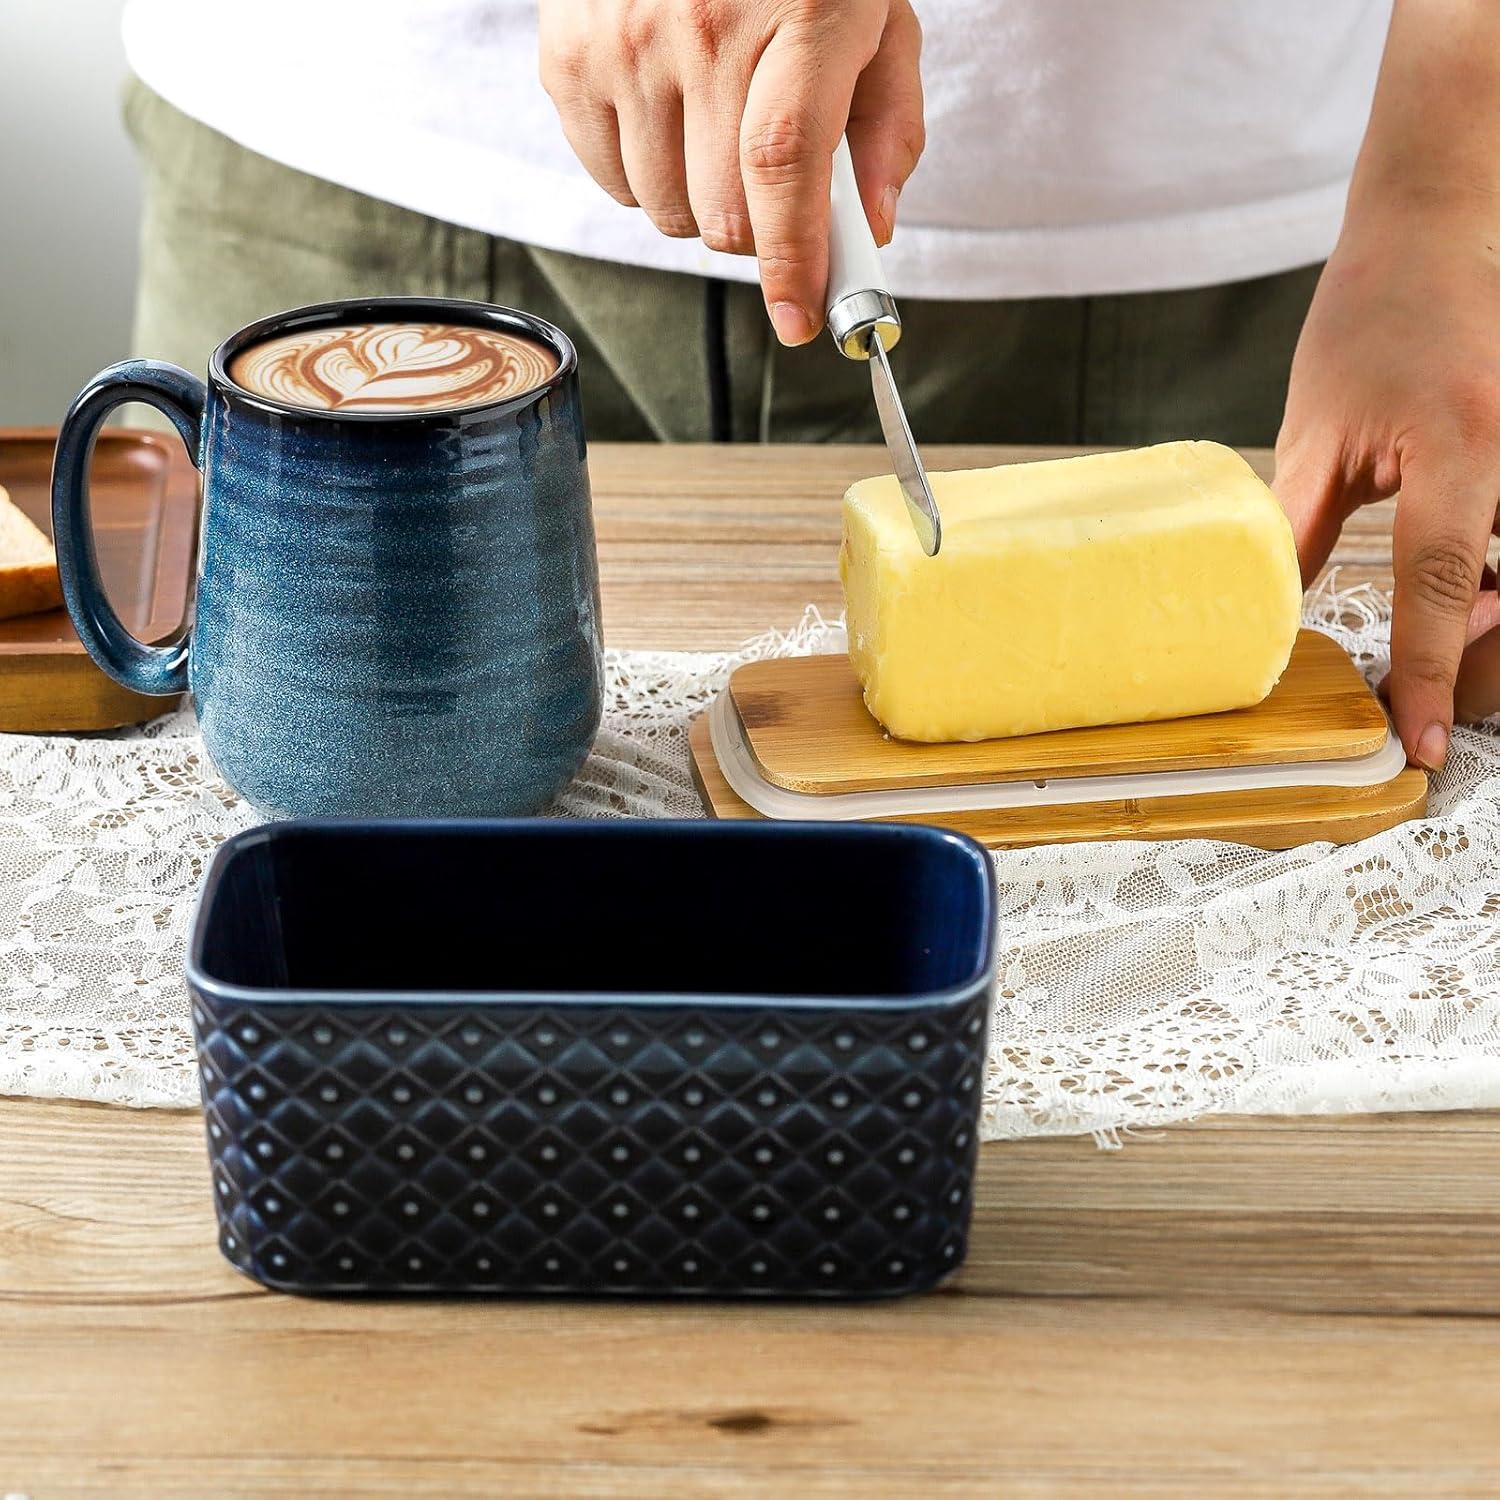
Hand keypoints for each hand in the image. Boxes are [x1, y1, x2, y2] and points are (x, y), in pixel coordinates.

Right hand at [539, 0, 924, 344]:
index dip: (792, 261)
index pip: (783, 171)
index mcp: (798, 14)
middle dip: (757, 231)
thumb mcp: (872, 13)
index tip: (800, 318)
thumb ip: (887, 124)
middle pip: (722, 214)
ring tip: (715, 128)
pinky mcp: (567, 57)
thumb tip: (870, 229)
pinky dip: (645, 173)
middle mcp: (701, 29)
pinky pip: (612, 179)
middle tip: (772, 191)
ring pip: (665, 210)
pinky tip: (667, 112)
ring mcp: (623, 43)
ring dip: (700, 199)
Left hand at [1275, 192, 1499, 770]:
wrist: (1447, 223)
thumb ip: (1301, 527)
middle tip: (1419, 686)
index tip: (1416, 743)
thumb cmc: (1378, 313)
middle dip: (1468, 649)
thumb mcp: (1321, 426)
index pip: (1439, 585)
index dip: (1425, 673)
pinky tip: (1467, 579)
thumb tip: (1274, 612)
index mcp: (1462, 445)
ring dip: (1482, 608)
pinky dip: (1493, 569)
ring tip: (1440, 624)